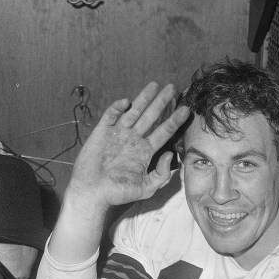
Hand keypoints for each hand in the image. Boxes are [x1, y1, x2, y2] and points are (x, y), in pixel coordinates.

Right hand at [67, 82, 189, 210]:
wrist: (92, 193)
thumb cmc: (117, 193)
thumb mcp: (146, 188)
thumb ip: (161, 174)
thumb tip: (171, 154)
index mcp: (145, 151)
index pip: (164, 132)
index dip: (174, 121)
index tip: (186, 110)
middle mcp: (134, 140)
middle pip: (151, 117)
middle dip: (161, 102)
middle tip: (172, 88)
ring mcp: (118, 134)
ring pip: (133, 112)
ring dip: (143, 98)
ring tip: (154, 85)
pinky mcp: (102, 132)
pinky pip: (111, 115)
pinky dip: (118, 107)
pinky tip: (127, 102)